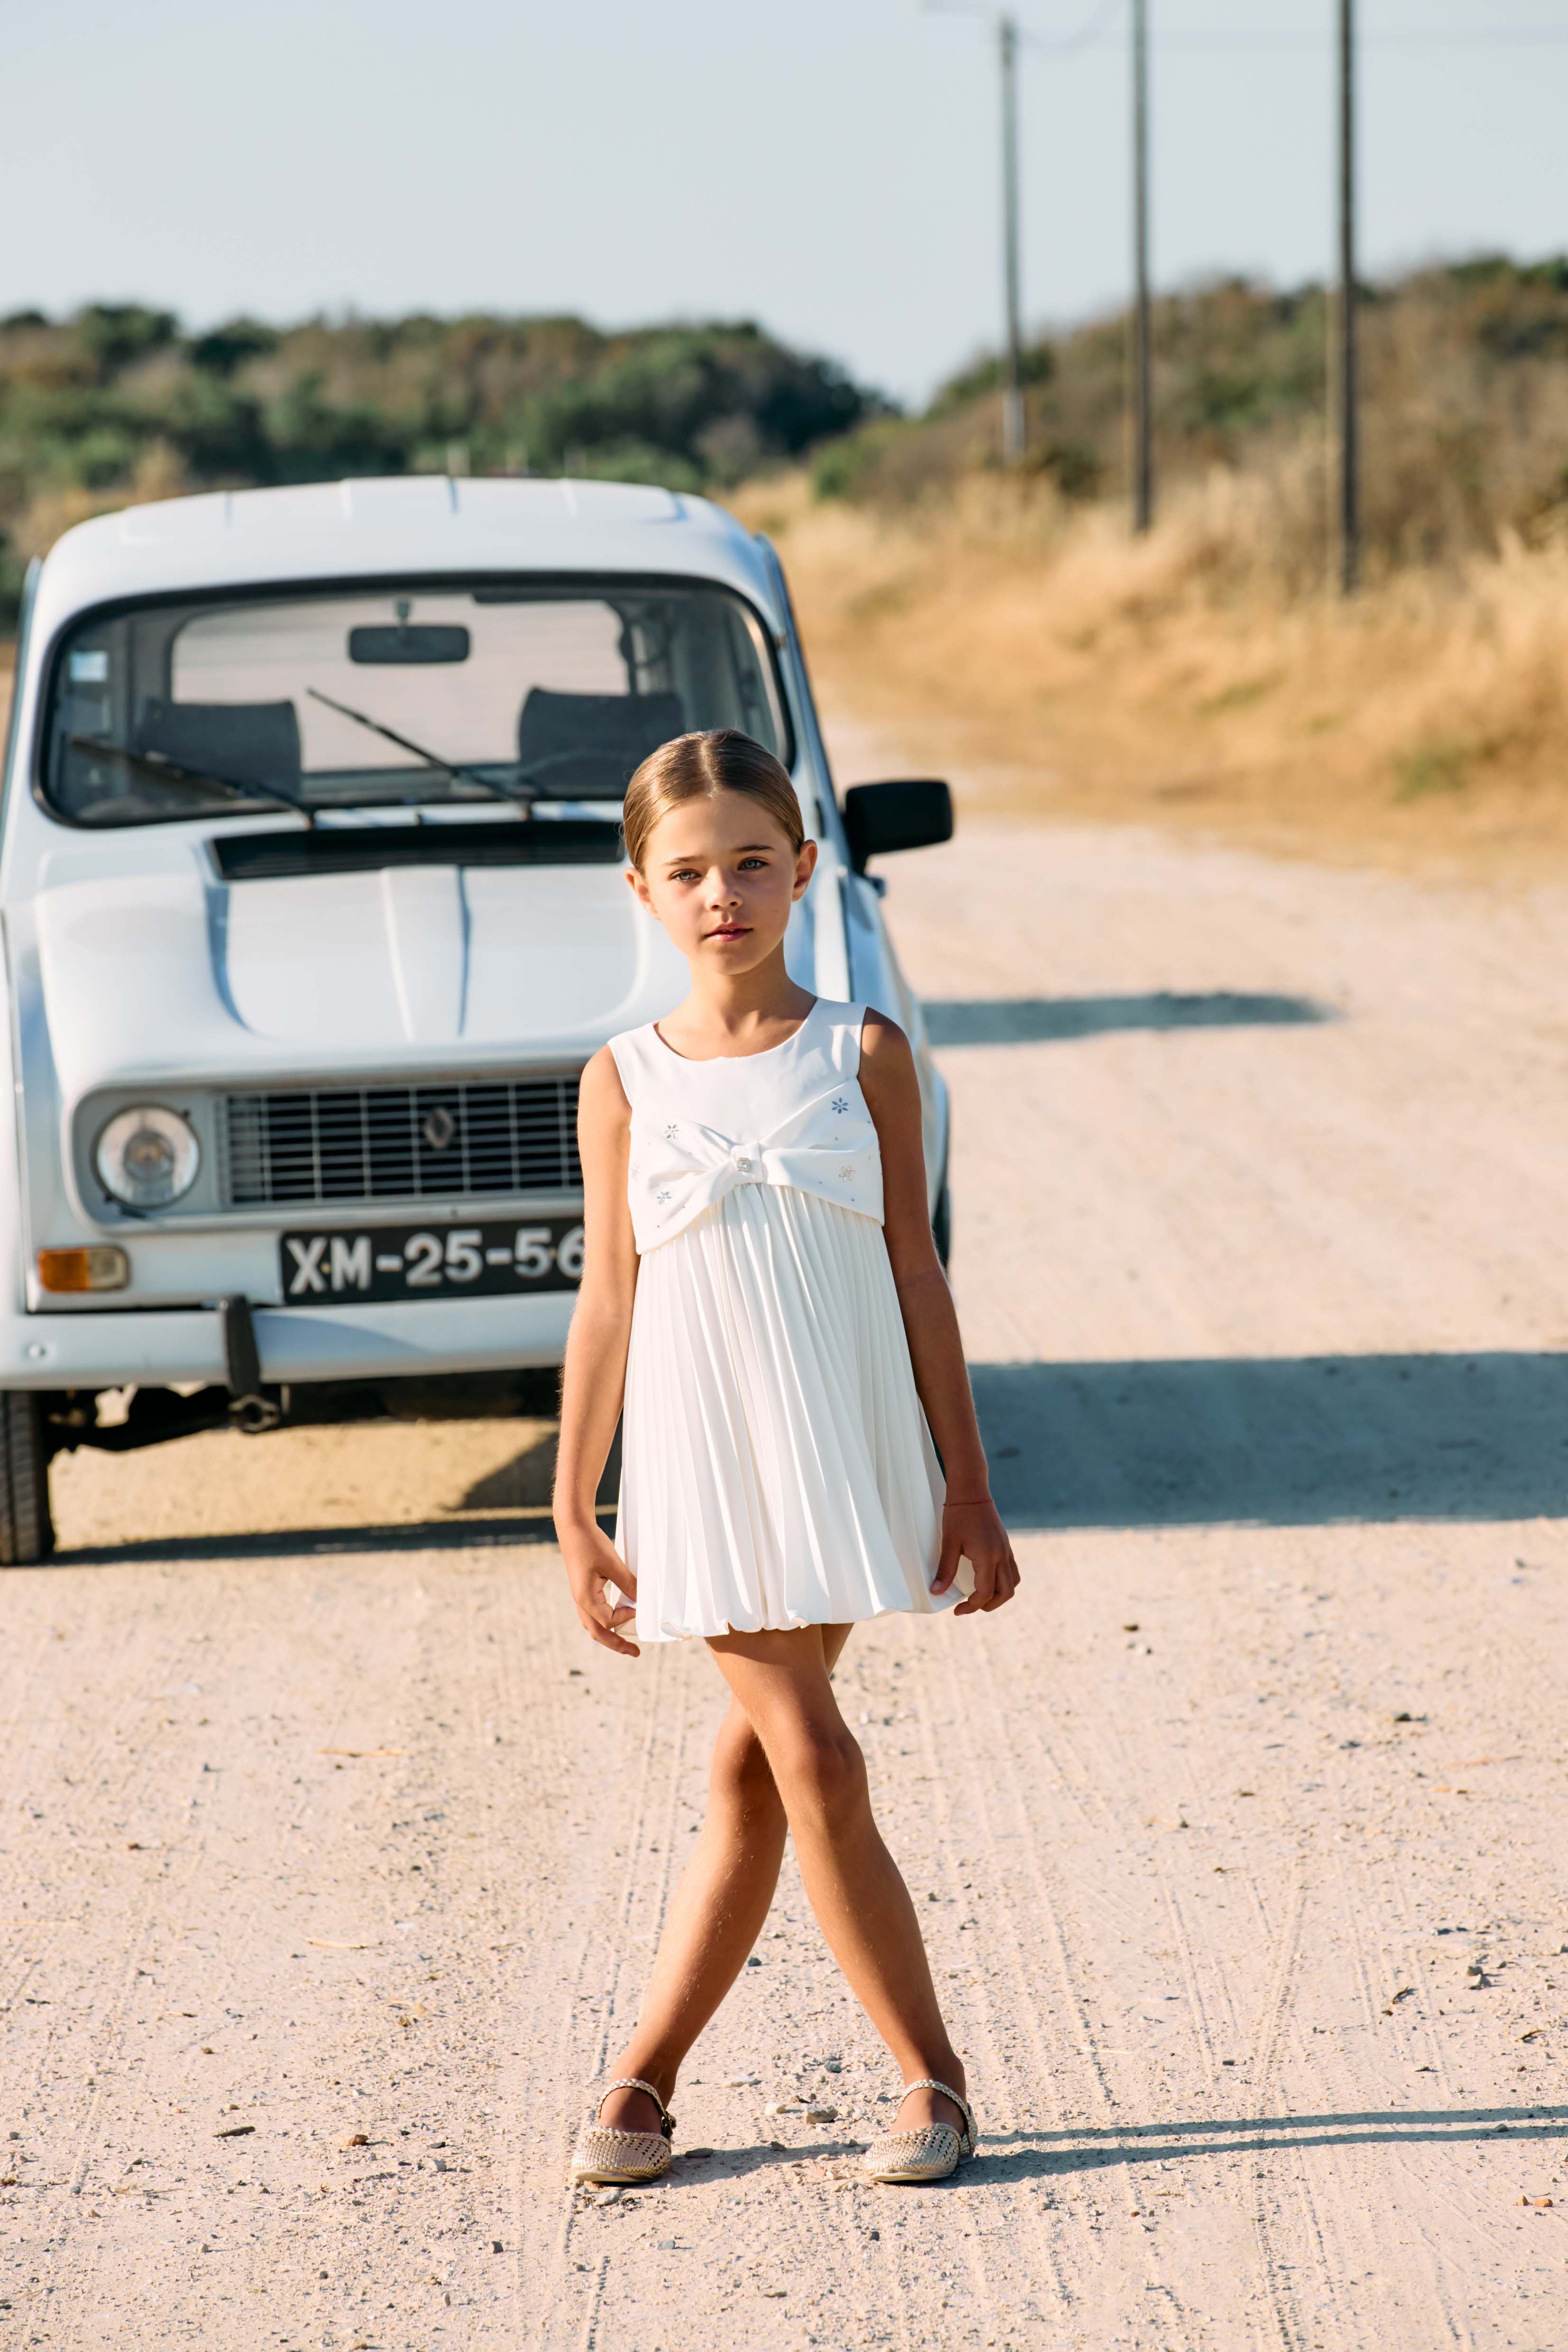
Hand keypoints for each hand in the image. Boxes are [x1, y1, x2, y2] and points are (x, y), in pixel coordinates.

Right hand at [559, 1518, 640, 1656]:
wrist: (573, 1527)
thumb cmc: (589, 1543)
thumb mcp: (612, 1564)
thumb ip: (627, 1584)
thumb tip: (641, 1601)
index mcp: (585, 1598)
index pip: (608, 1620)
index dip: (626, 1617)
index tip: (638, 1607)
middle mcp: (580, 1601)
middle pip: (597, 1633)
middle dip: (616, 1645)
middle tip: (635, 1653)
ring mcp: (580, 1596)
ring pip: (593, 1625)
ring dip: (610, 1635)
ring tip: (625, 1643)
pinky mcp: (584, 1589)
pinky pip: (593, 1613)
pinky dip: (605, 1621)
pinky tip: (617, 1617)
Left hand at [933, 1497, 1019, 1614]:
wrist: (971, 1489)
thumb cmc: (958, 1514)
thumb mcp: (949, 1542)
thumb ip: (945, 1569)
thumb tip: (936, 1592)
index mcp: (988, 1556)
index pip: (985, 1592)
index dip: (972, 1606)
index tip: (957, 1610)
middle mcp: (1001, 1555)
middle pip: (1005, 1592)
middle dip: (989, 1605)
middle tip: (970, 1607)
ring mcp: (1006, 1549)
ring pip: (1012, 1582)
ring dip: (999, 1594)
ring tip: (980, 1597)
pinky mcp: (1005, 1544)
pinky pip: (1011, 1570)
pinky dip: (1003, 1581)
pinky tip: (987, 1579)